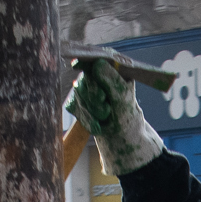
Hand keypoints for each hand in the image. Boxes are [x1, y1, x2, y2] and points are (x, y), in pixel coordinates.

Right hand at [69, 59, 166, 173]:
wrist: (122, 141)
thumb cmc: (127, 119)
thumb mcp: (124, 101)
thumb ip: (112, 82)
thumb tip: (98, 64)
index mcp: (113, 70)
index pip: (95, 60)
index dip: (85, 63)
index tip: (77, 66)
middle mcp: (98, 76)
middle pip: (85, 79)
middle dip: (94, 98)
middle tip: (107, 110)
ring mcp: (86, 89)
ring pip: (78, 94)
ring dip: (92, 111)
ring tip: (106, 118)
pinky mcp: (78, 102)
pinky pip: (73, 106)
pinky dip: (85, 119)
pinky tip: (97, 126)